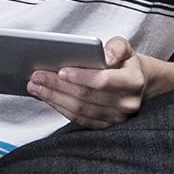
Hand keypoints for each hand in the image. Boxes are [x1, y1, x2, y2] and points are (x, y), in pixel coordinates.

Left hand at [26, 36, 145, 129]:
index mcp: (133, 82)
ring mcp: (116, 119)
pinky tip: (46, 97)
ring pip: (79, 110)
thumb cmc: (125, 62)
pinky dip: (59, 108)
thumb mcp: (125, 48)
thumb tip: (105, 56)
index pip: (103, 81)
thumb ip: (116, 47)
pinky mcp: (104, 126)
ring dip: (53, 98)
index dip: (80, 76)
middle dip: (58, 86)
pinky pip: (78, 120)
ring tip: (35, 86)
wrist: (138, 84)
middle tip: (36, 76)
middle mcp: (127, 104)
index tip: (60, 70)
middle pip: (86, 97)